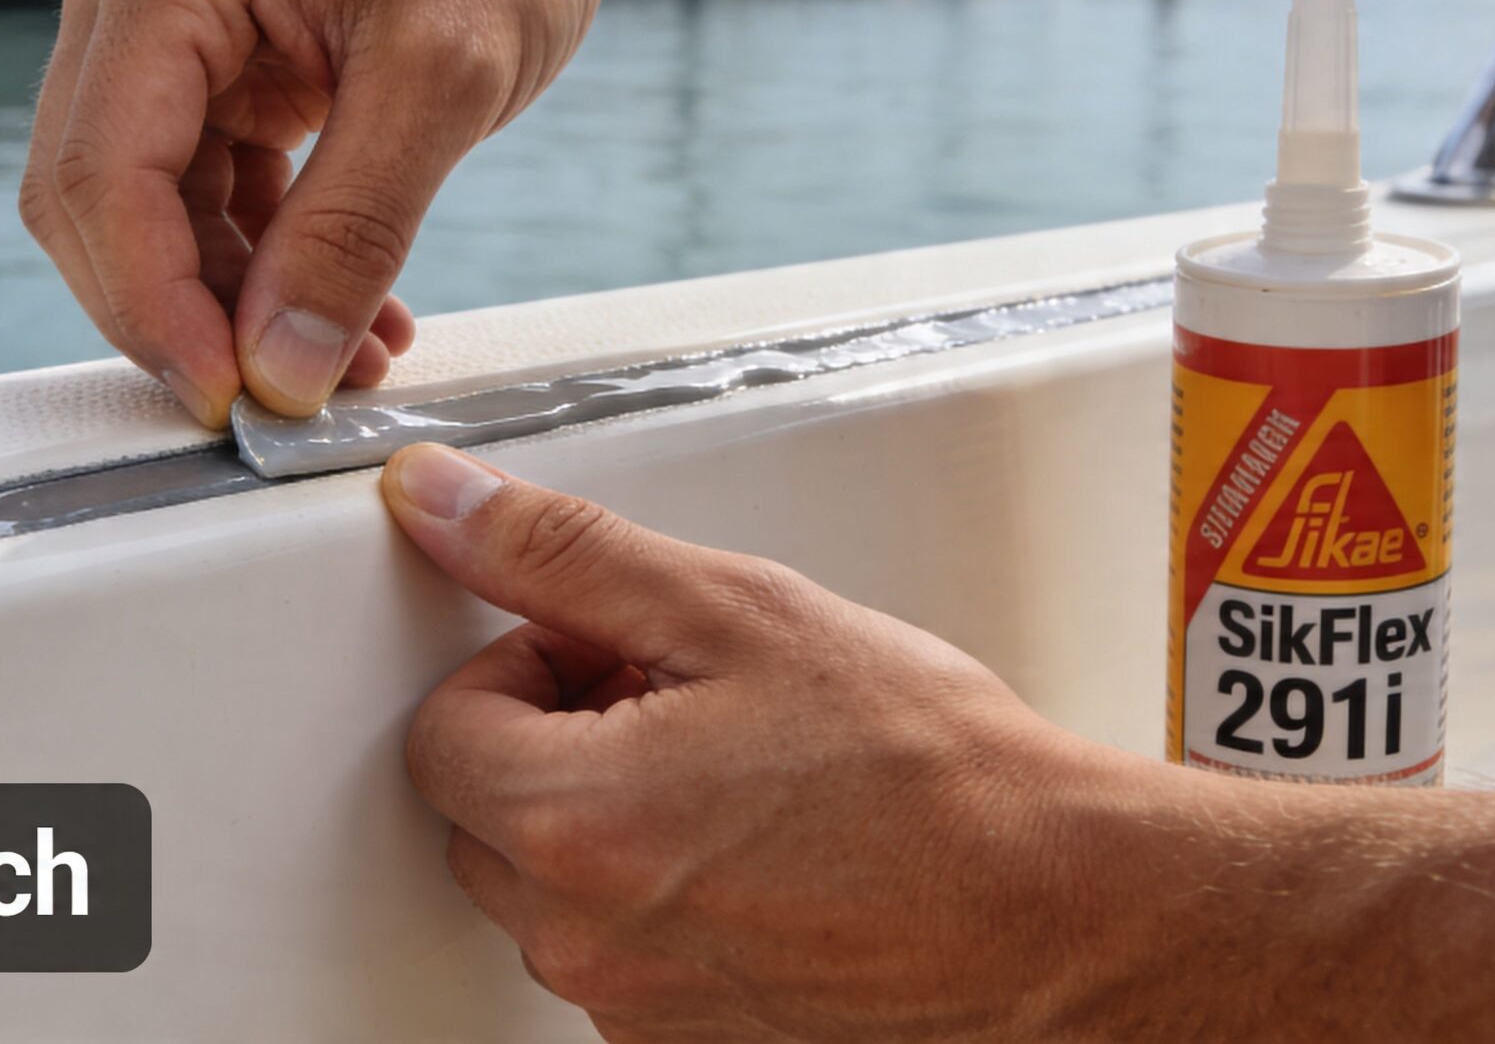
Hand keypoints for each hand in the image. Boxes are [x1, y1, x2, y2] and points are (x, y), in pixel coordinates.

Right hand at [21, 0, 618, 425]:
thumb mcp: (443, 80)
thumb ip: (354, 231)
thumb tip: (283, 368)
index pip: (104, 174)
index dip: (154, 306)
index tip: (229, 398)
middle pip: (98, 202)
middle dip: (185, 315)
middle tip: (280, 403)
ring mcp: (166, 28)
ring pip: (150, 213)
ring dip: (236, 304)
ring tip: (350, 364)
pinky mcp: (212, 64)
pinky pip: (207, 194)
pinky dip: (268, 264)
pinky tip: (352, 315)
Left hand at [381, 443, 1209, 1042]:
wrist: (1055, 904)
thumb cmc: (926, 773)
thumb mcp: (734, 610)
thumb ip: (561, 554)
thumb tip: (444, 504)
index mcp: (571, 824)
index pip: (439, 730)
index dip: (521, 663)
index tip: (606, 649)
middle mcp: (583, 939)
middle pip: (482, 812)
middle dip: (554, 738)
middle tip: (678, 697)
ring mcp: (634, 1007)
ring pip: (548, 885)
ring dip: (603, 816)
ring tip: (735, 772)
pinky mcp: (686, 1042)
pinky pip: (619, 948)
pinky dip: (657, 892)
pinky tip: (757, 846)